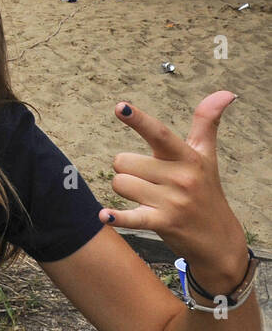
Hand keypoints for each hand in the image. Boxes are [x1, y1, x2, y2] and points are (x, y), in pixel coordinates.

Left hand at [101, 93, 247, 280]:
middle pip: (123, 161)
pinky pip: (131, 217)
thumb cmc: (206, 191)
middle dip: (128, 170)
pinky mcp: (162, 223)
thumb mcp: (207, 156)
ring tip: (147, 197)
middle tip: (149, 180)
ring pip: (120, 183)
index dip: (138, 120)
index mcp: (187, 157)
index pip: (159, 133)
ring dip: (125, 190)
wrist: (219, 238)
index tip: (120, 107)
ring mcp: (171, 201)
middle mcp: (180, 177)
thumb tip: (226, 92)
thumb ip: (207, 123)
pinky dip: (117, 218)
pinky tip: (104, 216)